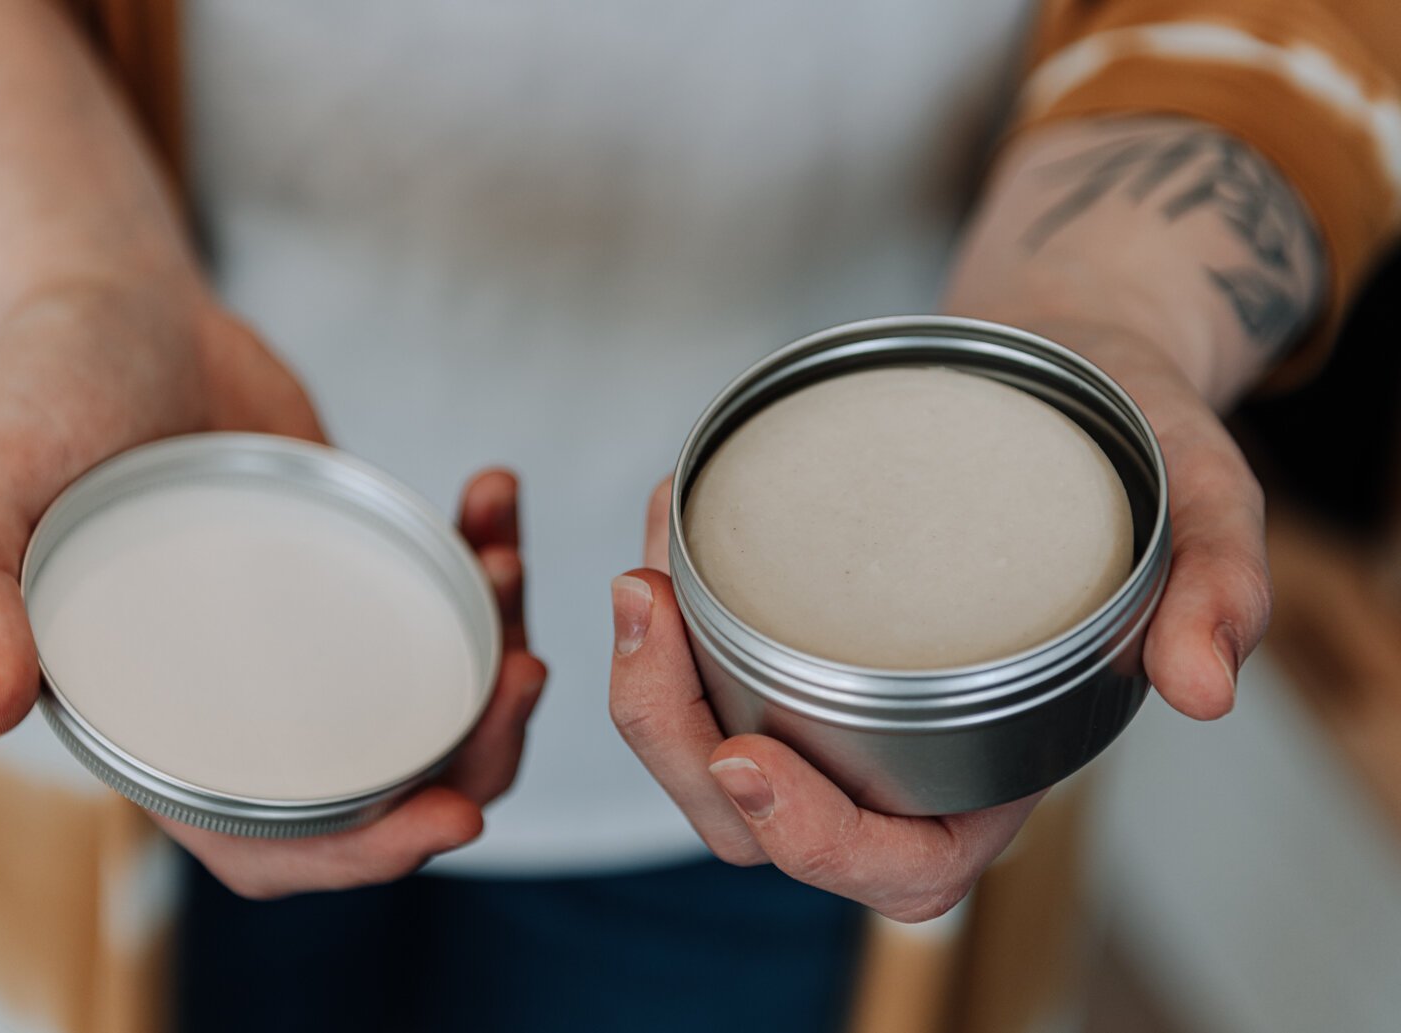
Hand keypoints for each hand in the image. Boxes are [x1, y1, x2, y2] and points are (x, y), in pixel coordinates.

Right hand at [0, 284, 544, 896]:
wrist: (113, 305)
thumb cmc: (36, 395)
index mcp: (160, 722)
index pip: (266, 842)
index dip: (357, 856)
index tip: (449, 817)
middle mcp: (245, 694)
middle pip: (385, 780)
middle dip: (474, 753)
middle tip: (525, 676)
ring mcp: (308, 631)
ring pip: (434, 695)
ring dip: (498, 653)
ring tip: (508, 563)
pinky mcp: (355, 560)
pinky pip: (442, 593)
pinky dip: (484, 559)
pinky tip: (491, 498)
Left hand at [609, 327, 1266, 920]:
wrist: (1068, 365)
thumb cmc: (1138, 443)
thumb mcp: (1203, 498)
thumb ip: (1219, 589)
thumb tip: (1205, 688)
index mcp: (998, 767)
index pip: (899, 864)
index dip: (815, 842)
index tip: (747, 762)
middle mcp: (902, 753)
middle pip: (762, 822)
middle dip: (676, 741)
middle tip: (645, 607)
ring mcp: (836, 698)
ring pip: (707, 751)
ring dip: (648, 686)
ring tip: (641, 573)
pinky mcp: (791, 632)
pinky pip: (701, 663)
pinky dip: (665, 613)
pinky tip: (662, 522)